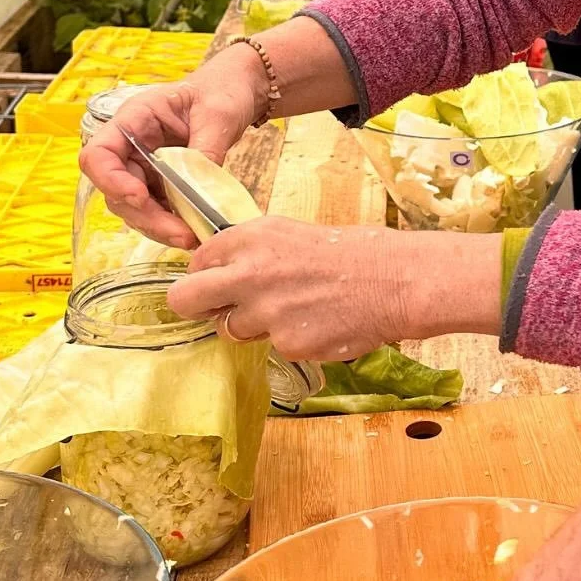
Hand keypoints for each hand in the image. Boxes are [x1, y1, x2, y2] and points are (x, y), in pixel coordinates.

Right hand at [78, 43, 267, 250]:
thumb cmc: (221, 90)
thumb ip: (205, 150)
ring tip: (193, 238)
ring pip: (136, 209)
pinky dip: (172, 227)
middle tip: (182, 234)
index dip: (111, 181)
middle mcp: (132, 147)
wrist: (235, 92)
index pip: (99, 154)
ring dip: (160, 229)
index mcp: (134, 120)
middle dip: (146, 217)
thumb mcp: (217, 113)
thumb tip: (200, 190)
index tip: (141, 198)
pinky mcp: (163, 186)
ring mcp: (146, 169)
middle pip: (117, 192)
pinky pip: (158, 213)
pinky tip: (195, 234)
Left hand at [167, 219, 501, 360]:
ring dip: (251, 326)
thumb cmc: (350, 253)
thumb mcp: (291, 234)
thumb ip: (250, 251)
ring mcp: (266, 312)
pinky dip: (290, 340)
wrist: (395, 281)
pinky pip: (272, 347)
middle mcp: (249, 273)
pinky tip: (316, 324)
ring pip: (230, 330)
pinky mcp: (286, 343)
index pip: (197, 262)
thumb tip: (217, 270)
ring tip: (292, 311)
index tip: (219, 283)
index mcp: (250, 238)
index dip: (206, 275)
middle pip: (185, 299)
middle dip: (194, 307)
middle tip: (215, 310)